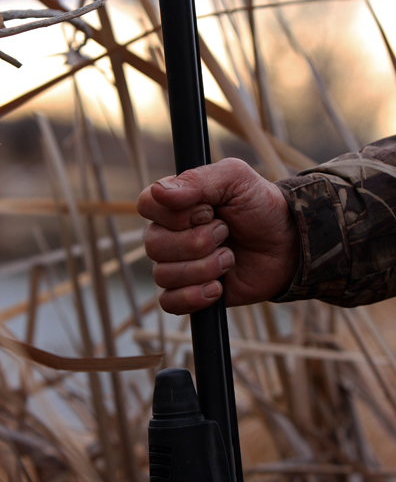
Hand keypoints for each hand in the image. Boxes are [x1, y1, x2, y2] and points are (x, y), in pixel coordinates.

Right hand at [137, 158, 299, 313]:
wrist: (288, 245)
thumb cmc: (260, 206)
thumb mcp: (236, 179)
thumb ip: (198, 180)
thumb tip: (160, 192)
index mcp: (174, 203)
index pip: (147, 205)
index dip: (177, 213)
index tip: (209, 210)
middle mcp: (168, 233)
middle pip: (154, 244)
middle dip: (199, 242)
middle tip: (226, 233)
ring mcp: (176, 264)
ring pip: (164, 274)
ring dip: (205, 267)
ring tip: (229, 258)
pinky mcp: (187, 293)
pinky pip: (168, 302)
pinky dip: (194, 297)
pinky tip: (218, 287)